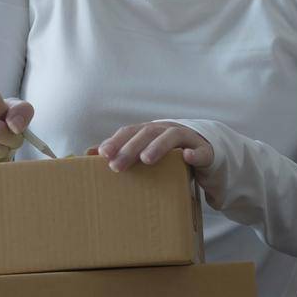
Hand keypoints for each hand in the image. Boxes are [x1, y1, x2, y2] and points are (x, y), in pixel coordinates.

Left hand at [88, 121, 213, 172]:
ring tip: (146, 159)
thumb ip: (120, 152)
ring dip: (158, 146)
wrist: (208, 158)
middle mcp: (167, 130)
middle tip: (116, 166)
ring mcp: (188, 139)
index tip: (102, 154)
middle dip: (130, 148)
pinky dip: (194, 154)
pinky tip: (186, 158)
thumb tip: (89, 154)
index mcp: (151, 131)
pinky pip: (201, 151)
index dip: (116, 141)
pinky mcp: (206, 152)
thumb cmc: (170, 157)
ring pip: (172, 136)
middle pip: (148, 133)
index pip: (130, 131)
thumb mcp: (145, 154)